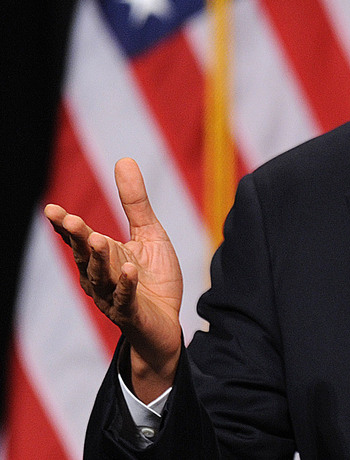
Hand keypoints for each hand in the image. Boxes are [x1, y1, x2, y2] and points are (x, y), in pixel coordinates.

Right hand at [44, 157, 183, 401]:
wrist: (166, 322)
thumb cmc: (153, 278)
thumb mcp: (148, 233)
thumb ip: (134, 201)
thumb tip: (124, 159)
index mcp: (102, 256)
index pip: (79, 238)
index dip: (66, 225)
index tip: (52, 210)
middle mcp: (100, 276)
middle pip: (84, 256)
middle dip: (76, 239)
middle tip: (69, 221)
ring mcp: (113, 296)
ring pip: (101, 277)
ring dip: (99, 260)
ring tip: (99, 239)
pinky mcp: (131, 312)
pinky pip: (126, 298)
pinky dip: (126, 284)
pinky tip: (128, 269)